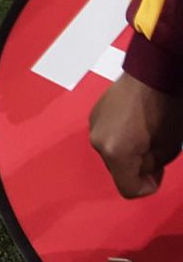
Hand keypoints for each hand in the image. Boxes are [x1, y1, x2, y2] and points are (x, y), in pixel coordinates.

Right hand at [89, 72, 182, 197]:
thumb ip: (152, 167)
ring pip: (111, 152)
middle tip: (155, 154)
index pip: (128, 189)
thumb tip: (144, 169)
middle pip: (117, 170)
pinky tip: (134, 124)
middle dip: (136, 167)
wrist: (153, 73)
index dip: (147, 186)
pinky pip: (107, 135)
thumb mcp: (168, 148)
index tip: (158, 174)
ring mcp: (93, 125)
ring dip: (126, 151)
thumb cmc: (165, 109)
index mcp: (115, 152)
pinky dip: (119, 136)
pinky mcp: (94, 113)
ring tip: (145, 136)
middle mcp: (98, 141)